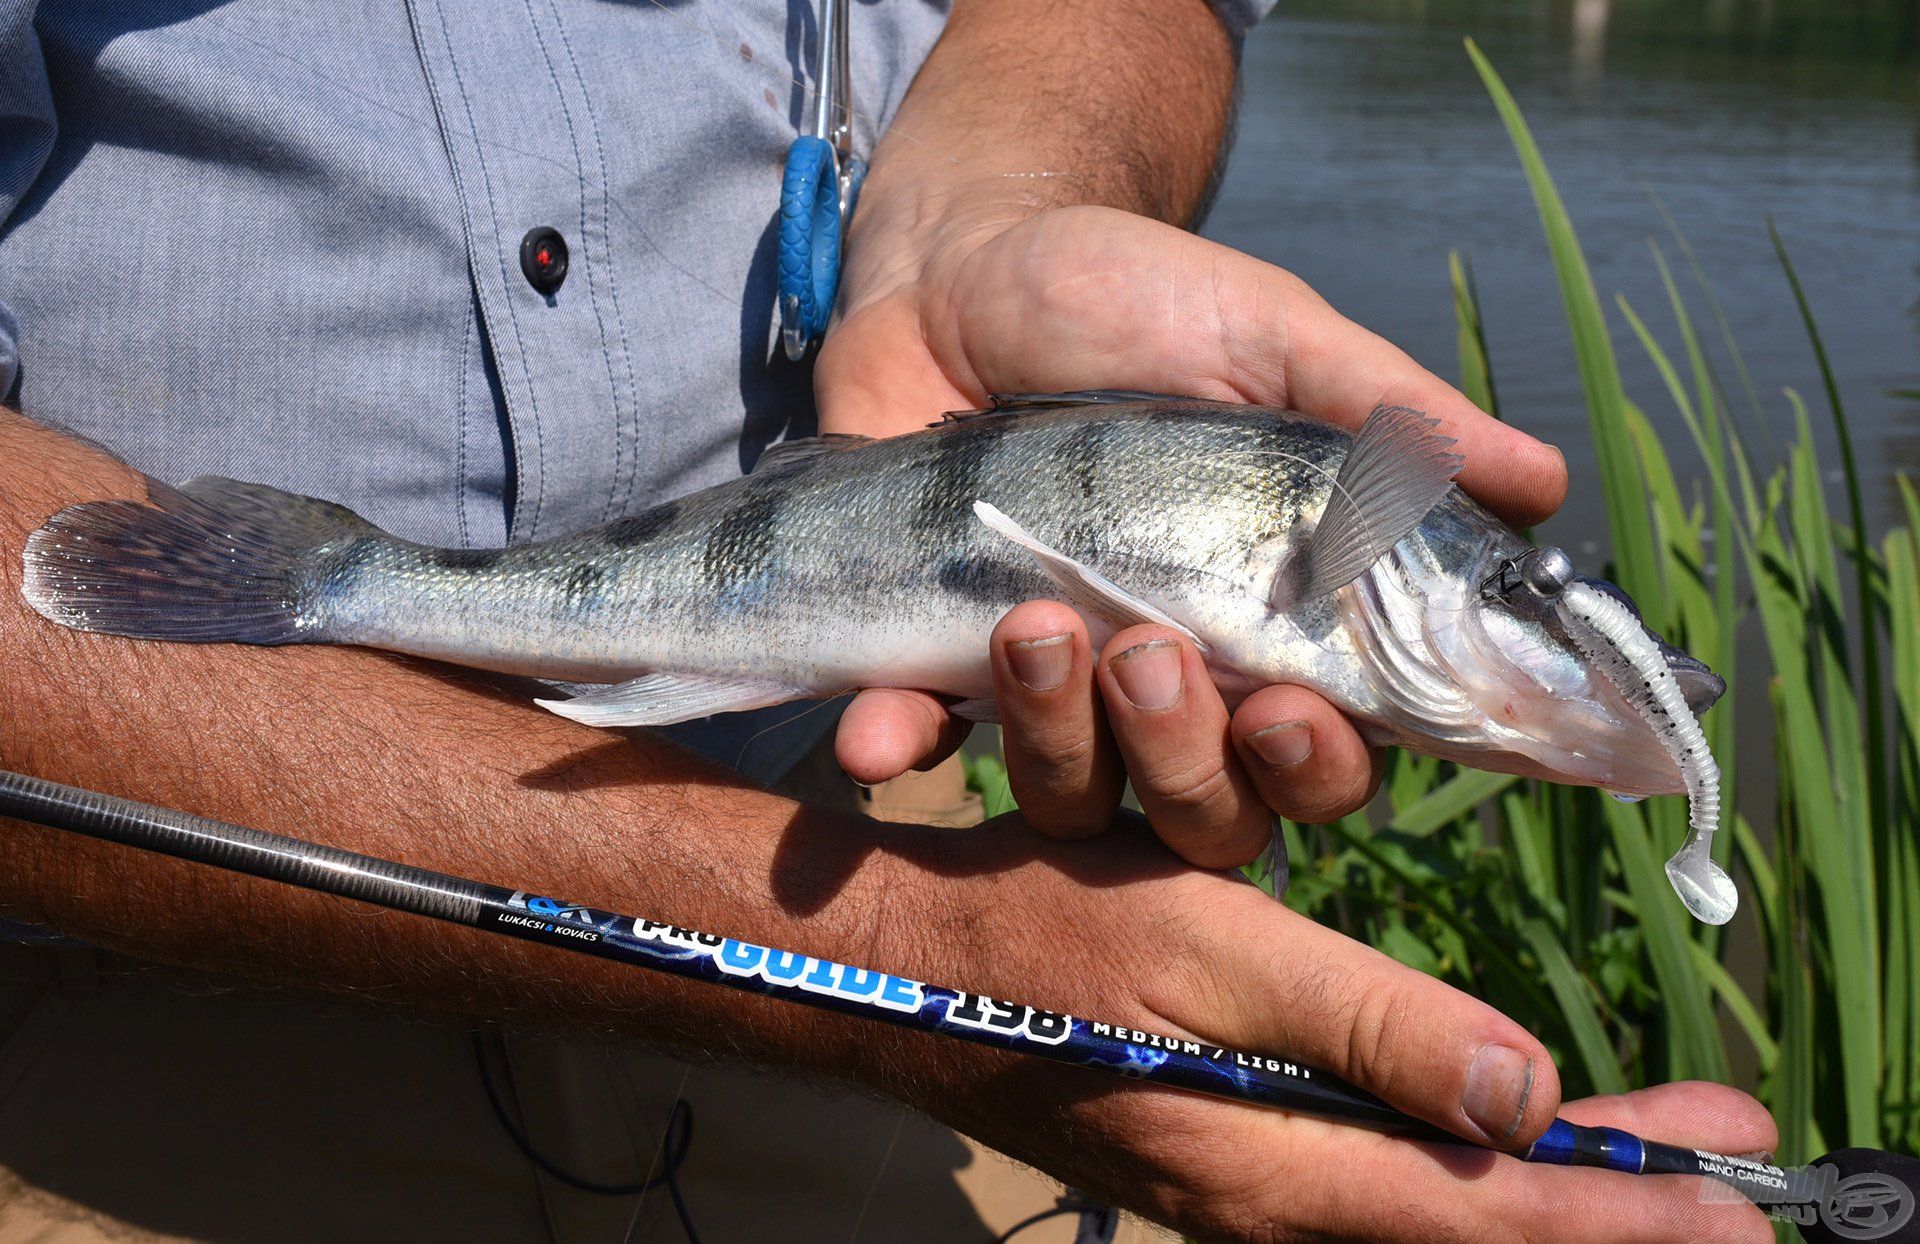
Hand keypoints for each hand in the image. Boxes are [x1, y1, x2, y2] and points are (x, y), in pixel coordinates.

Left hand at [816, 203, 1567, 857]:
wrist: (960, 265)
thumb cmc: (1131, 301)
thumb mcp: (1265, 337)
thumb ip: (1385, 417)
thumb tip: (1543, 483)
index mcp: (1270, 624)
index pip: (1333, 748)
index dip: (1325, 764)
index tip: (1303, 715)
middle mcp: (1168, 684)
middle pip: (1210, 809)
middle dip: (1189, 755)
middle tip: (1156, 651)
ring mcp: (1046, 686)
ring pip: (1076, 796)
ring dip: (1059, 736)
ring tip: (1035, 623)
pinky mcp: (929, 664)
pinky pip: (916, 746)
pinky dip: (899, 749)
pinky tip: (879, 742)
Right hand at [882, 814, 1772, 1242]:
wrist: (907, 975)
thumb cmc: (1052, 941)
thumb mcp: (1217, 954)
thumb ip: (1375, 1030)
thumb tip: (1531, 1095)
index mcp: (1276, 1166)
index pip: (1487, 1212)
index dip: (1619, 1208)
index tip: (1737, 1199)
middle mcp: (1268, 1204)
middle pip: (1470, 1228)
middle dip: (1607, 1203)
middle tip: (1725, 1172)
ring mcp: (1240, 1191)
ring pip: (1422, 1214)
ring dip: (1541, 1185)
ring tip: (1637, 1147)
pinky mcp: (1218, 1160)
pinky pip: (1369, 1190)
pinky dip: (1456, 1166)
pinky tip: (1483, 1132)